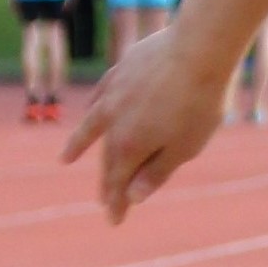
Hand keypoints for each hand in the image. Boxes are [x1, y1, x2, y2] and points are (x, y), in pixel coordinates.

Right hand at [62, 29, 229, 222]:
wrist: (201, 46)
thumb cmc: (200, 100)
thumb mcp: (186, 145)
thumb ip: (158, 171)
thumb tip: (134, 196)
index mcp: (130, 146)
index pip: (119, 183)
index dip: (118, 203)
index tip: (116, 220)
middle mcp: (113, 121)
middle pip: (107, 157)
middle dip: (107, 181)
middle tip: (104, 200)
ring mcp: (114, 93)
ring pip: (92, 124)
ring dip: (80, 143)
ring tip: (66, 158)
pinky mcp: (122, 69)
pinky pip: (102, 94)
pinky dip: (95, 107)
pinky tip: (92, 109)